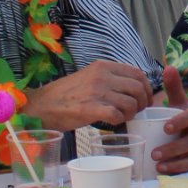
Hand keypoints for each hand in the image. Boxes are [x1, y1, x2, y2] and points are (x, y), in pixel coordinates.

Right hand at [24, 60, 153, 131]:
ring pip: (130, 102)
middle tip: (137, 110)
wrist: (42, 105)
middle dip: (142, 102)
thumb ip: (110, 78)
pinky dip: (119, 120)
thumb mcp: (90, 77)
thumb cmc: (66, 94)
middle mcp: (102, 76)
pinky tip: (113, 121)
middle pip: (137, 88)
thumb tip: (133, 88)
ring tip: (123, 117)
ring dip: (131, 113)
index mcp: (103, 66)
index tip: (145, 98)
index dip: (146, 87)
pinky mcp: (90, 108)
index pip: (137, 73)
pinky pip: (117, 114)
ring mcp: (97, 91)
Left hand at [150, 69, 187, 174]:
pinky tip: (168, 174)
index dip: (181, 121)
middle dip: (174, 148)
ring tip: (158, 165)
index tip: (165, 128)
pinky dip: (183, 172)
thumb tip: (168, 67)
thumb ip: (174, 87)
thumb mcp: (180, 105)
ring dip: (178, 163)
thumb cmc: (185, 121)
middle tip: (154, 153)